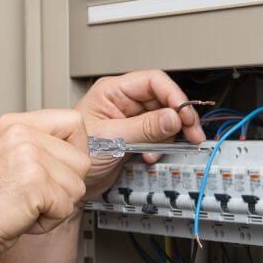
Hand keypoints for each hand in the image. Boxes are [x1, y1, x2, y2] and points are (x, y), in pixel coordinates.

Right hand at [0, 110, 90, 262]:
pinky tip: (24, 217)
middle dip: (66, 185)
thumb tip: (75, 153)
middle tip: (36, 195)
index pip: (73, 123)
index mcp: (14, 124)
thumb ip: (38, 148)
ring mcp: (28, 155)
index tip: (61, 171)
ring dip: (57, 206)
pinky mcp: (35, 181)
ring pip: (77, 185)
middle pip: (82, 159)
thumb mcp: (7, 159)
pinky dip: (49, 222)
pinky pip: (67, 207)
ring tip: (26, 206)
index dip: (75, 151)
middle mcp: (21, 133)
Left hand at [75, 70, 205, 198]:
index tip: (184, 114)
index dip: (173, 95)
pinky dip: (160, 146)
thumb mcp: (112, 139)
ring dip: (167, 136)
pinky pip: (158, 135)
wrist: (70, 181)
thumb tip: (173, 117)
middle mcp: (123, 101)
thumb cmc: (76, 154)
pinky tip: (150, 155)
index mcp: (113, 91)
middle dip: (178, 118)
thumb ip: (144, 128)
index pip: (153, 81)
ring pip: (164, 119)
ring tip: (157, 150)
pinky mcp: (135, 135)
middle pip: (163, 100)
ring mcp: (130, 119)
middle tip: (191, 133)